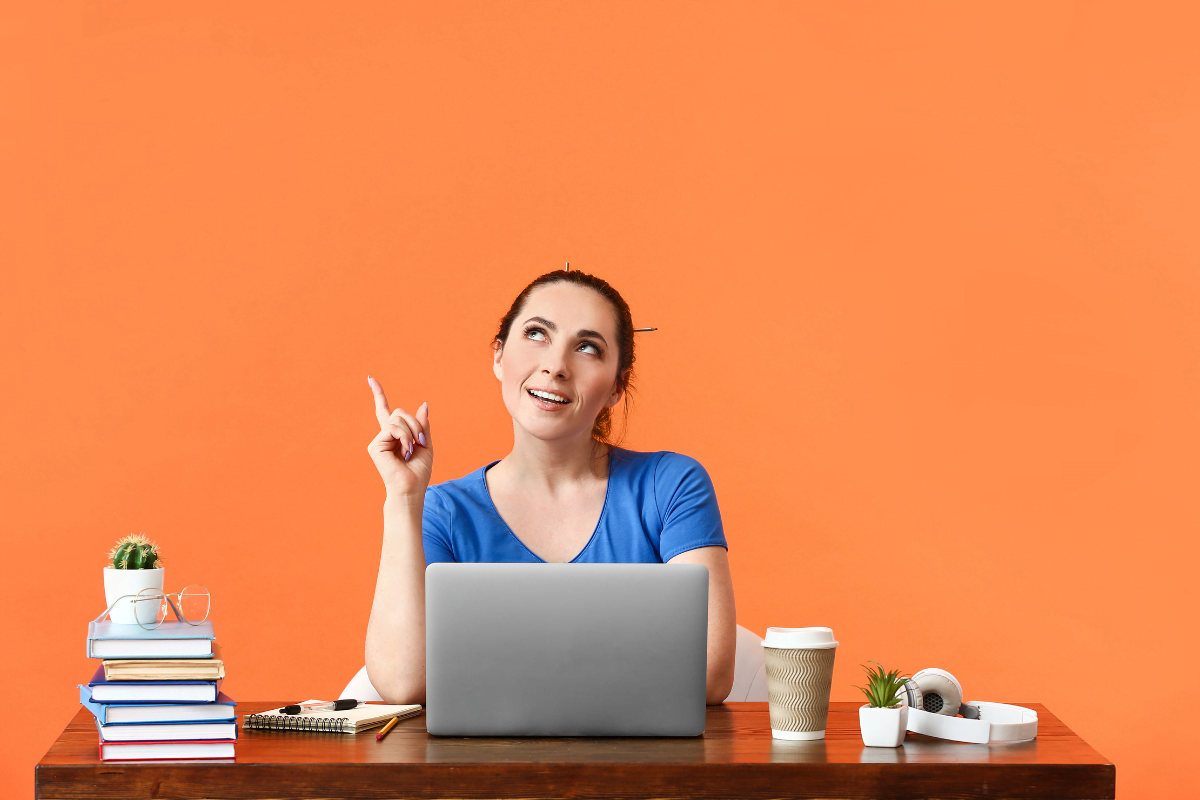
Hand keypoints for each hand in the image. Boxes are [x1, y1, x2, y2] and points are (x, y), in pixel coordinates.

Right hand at [366, 376, 432, 499]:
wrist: (411, 489)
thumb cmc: (419, 471)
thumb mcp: (426, 444)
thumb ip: (422, 425)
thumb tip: (423, 404)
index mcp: (395, 435)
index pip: (385, 411)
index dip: (378, 394)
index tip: (370, 379)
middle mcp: (384, 435)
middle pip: (399, 412)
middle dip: (415, 425)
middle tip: (420, 443)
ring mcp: (379, 440)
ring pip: (398, 418)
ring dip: (412, 433)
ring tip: (411, 450)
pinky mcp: (375, 445)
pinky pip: (393, 428)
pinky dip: (405, 438)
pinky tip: (405, 452)